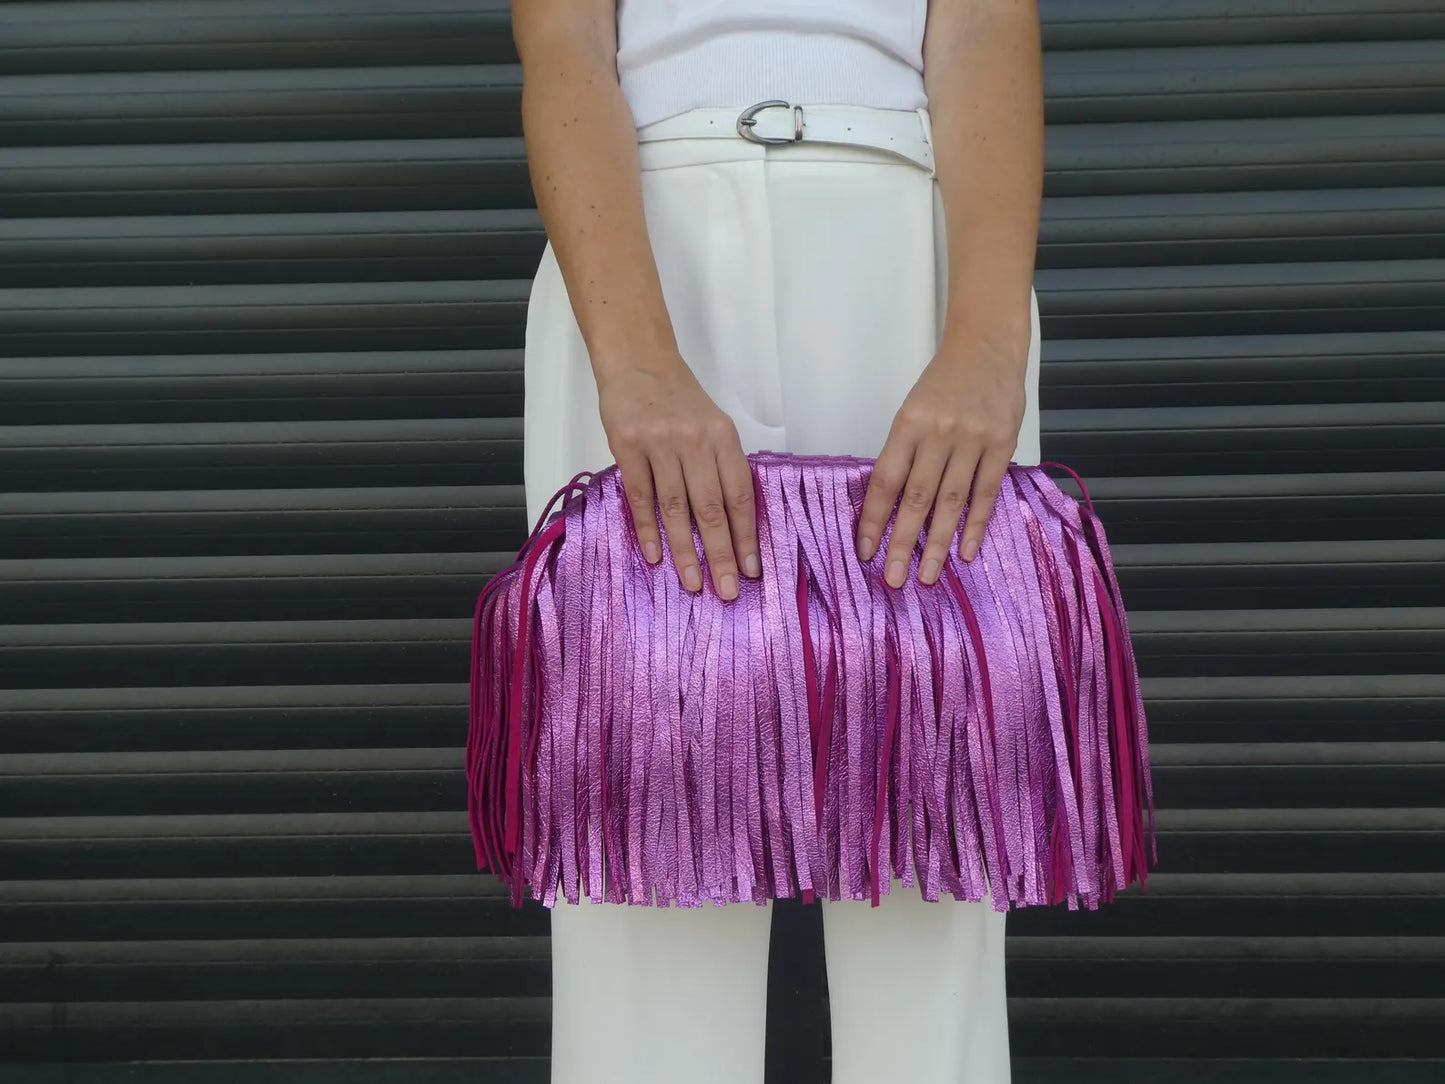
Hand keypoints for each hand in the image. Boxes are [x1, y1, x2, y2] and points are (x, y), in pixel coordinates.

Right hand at [596, 354, 761, 599]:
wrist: (638, 361)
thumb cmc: (680, 399)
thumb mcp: (713, 424)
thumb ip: (722, 466)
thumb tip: (734, 524)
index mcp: (723, 436)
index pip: (739, 495)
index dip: (746, 535)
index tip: (751, 570)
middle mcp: (695, 441)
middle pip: (711, 508)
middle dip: (721, 554)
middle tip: (726, 591)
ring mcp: (659, 444)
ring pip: (676, 508)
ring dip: (686, 551)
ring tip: (694, 583)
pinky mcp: (627, 446)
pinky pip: (640, 496)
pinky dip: (648, 529)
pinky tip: (656, 556)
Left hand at [855, 331, 1027, 587]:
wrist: (987, 346)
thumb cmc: (943, 382)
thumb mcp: (912, 409)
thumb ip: (905, 452)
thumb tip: (890, 505)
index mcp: (908, 423)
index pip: (886, 480)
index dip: (875, 518)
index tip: (865, 550)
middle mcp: (940, 433)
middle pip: (917, 497)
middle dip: (902, 542)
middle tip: (893, 579)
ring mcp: (973, 440)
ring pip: (951, 502)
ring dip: (938, 543)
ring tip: (928, 576)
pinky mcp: (1002, 445)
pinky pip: (986, 493)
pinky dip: (975, 525)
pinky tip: (965, 552)